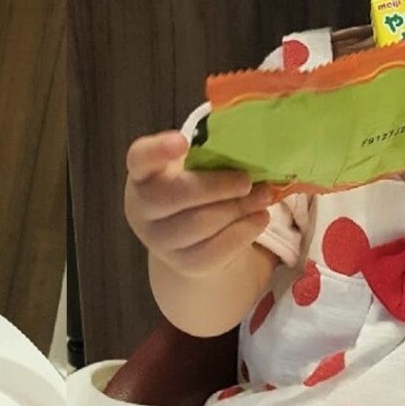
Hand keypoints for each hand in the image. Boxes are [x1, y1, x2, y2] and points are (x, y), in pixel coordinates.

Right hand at [124, 130, 272, 278]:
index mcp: (143, 173)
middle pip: (176, 195)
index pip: (140, 158)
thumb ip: (207, 152)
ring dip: (238, 208)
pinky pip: (215, 250)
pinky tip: (259, 218)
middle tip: (247, 181)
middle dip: (218, 187)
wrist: (185, 237)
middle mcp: (142, 208)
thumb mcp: (190, 166)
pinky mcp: (183, 263)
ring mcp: (159, 240)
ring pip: (200, 224)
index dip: (158, 149)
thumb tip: (248, 142)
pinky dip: (243, 232)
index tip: (183, 141)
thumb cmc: (191, 188)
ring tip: (263, 197)